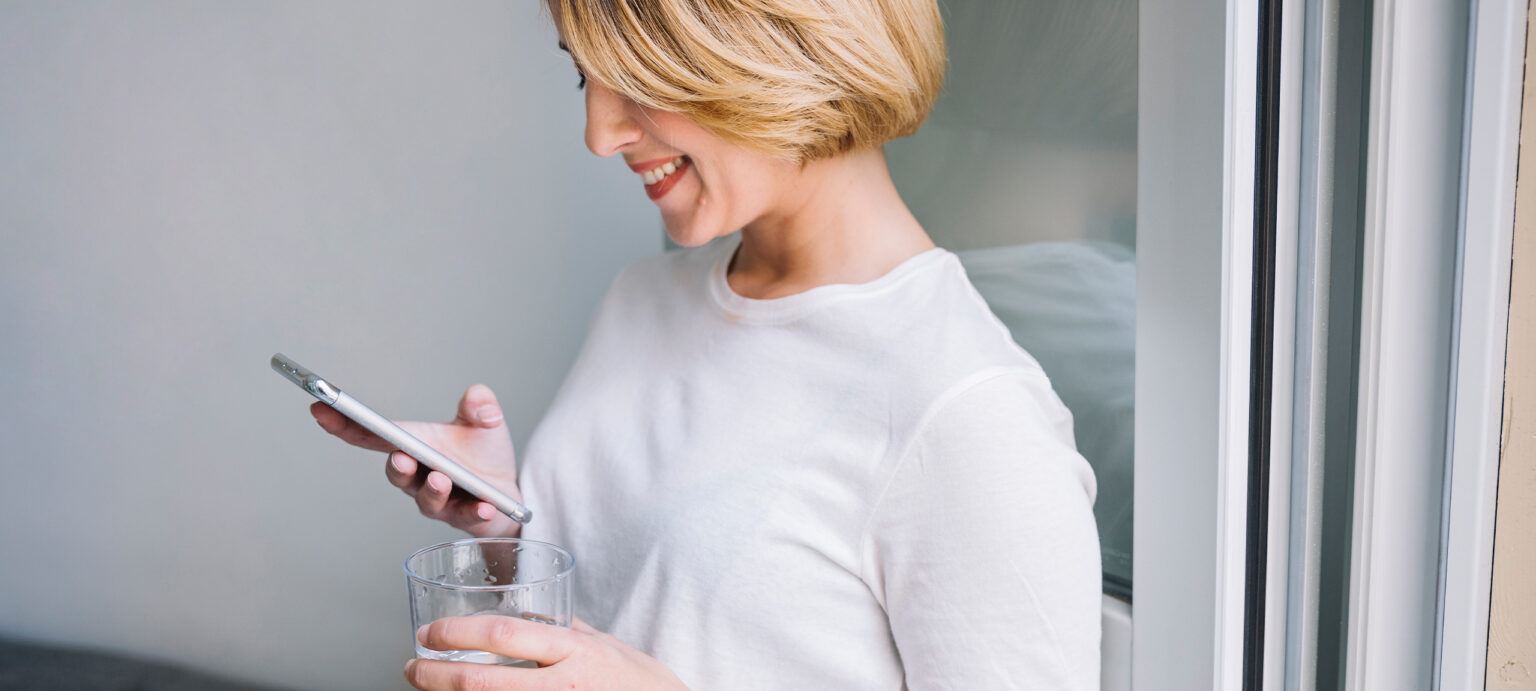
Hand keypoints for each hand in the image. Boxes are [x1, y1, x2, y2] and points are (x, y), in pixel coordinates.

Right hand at [311, 383, 520, 536]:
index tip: (320, 408)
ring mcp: (438, 500)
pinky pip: (465, 516)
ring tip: (440, 479)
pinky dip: (473, 511)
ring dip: (432, 490)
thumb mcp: (484, 423)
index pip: (372, 435)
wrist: (508, 491)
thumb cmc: (483, 455)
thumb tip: (478, 396)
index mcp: (414, 445)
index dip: (344, 424)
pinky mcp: (464, 518)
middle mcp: (418, 475)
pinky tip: (484, 506)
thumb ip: (479, 406)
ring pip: (426, 499)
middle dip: (397, 466)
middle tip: (400, 457)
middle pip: (397, 472)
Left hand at [407, 616, 689, 690]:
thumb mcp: (600, 642)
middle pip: (483, 680)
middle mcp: (562, 684)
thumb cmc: (635, 680)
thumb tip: (527, 610)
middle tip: (412, 667)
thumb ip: (562, 628)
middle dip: (436, 674)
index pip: (504, 634)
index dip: (458, 632)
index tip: (430, 633)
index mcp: (571, 650)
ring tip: (427, 689)